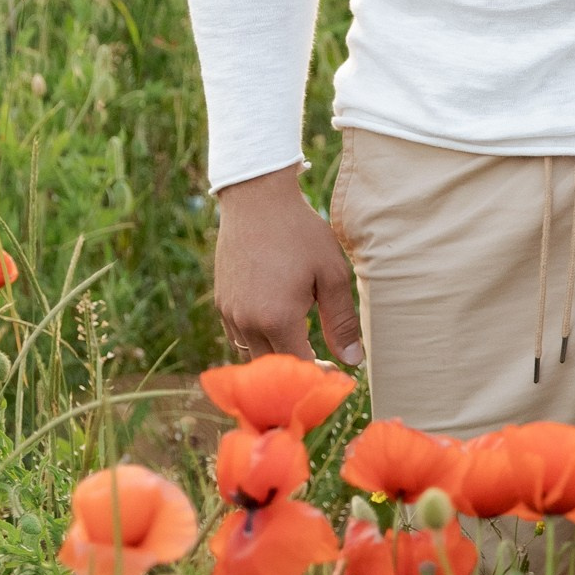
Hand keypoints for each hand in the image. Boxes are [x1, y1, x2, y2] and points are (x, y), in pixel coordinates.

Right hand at [214, 165, 363, 367]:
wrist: (257, 199)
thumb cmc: (301, 234)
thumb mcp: (332, 275)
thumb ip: (342, 322)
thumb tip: (353, 361)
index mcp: (277, 319)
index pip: (298, 367)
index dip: (318, 375)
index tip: (335, 370)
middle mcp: (247, 322)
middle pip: (272, 367)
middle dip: (296, 369)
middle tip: (321, 360)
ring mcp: (229, 313)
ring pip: (252, 353)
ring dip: (276, 355)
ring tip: (301, 341)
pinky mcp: (221, 302)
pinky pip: (238, 335)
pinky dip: (258, 339)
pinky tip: (277, 323)